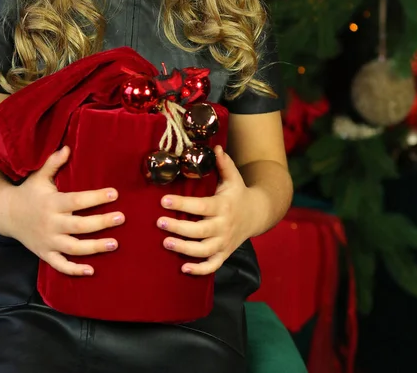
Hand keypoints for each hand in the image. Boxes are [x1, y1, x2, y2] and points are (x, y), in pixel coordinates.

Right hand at [4, 146, 123, 275]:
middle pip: (79, 226)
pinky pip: (60, 265)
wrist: (5, 214)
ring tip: (115, 244)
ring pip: (73, 248)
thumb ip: (53, 163)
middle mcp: (50, 224)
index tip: (115, 193)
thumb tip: (68, 147)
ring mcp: (47, 241)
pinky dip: (74, 270)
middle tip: (121, 218)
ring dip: (95, 248)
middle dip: (102, 223)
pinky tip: (92, 271)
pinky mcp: (45, 253)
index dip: (96, 197)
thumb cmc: (28, 193)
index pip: (77, 201)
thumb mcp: (39, 176)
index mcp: (51, 203)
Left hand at [157, 145, 254, 275]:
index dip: (182, 204)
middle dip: (178, 228)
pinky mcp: (225, 253)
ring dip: (184, 249)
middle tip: (159, 223)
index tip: (163, 201)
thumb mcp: (233, 177)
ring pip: (204, 250)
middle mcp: (224, 226)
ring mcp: (225, 242)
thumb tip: (216, 146)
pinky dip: (199, 270)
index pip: (201, 206)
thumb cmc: (238, 193)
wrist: (258, 214)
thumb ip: (223, 163)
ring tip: (165, 243)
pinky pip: (213, 266)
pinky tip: (183, 268)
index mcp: (223, 206)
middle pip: (200, 231)